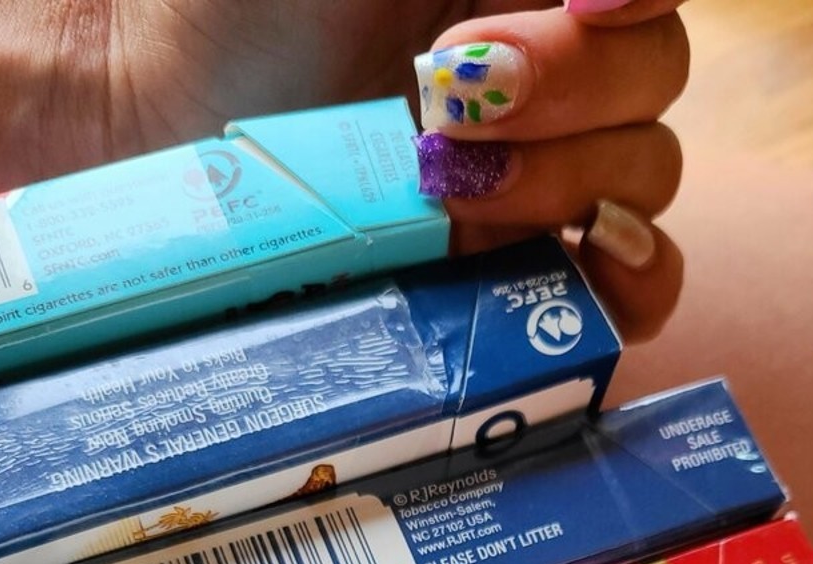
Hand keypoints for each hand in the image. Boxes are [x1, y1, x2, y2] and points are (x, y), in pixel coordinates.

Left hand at [0, 0, 686, 338]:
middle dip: (569, 84)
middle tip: (449, 90)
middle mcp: (551, 77)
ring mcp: (542, 181)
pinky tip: (586, 260)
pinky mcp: (518, 279)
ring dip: (565, 178)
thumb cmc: (244, 4)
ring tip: (444, 184)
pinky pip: (638, 287)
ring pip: (647, 177)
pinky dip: (633, 280)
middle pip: (655, 78)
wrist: (157, 129)